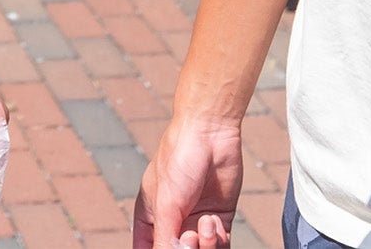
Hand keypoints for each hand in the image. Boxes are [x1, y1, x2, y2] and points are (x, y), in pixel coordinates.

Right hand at [133, 114, 245, 248]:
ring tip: (205, 224)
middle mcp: (173, 223)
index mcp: (150, 220)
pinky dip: (218, 240)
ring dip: (205, 247)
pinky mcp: (219, 218)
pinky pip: (221, 245)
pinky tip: (213, 220)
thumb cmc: (179, 161)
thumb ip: (165, 241)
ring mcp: (196, 221)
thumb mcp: (167, 205)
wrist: (211, 133)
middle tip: (188, 236)